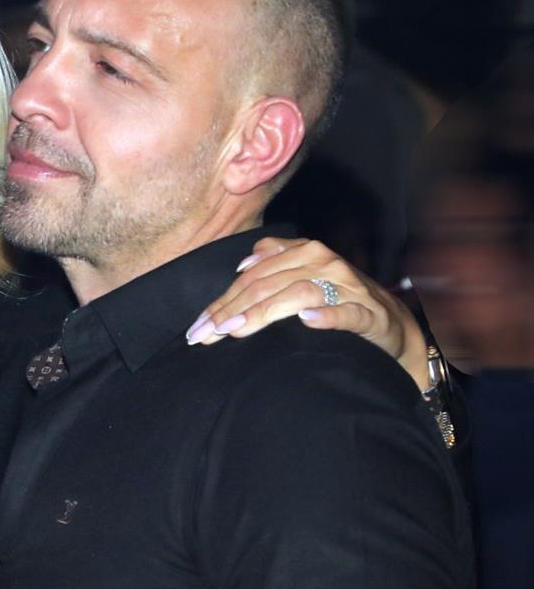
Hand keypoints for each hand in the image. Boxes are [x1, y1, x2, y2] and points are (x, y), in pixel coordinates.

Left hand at [185, 236, 430, 389]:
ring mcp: (347, 288)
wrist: (390, 321)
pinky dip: (327, 317)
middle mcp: (324, 264)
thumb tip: (243, 262)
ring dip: (264, 313)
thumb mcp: (304, 277)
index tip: (198, 327)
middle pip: (267, 286)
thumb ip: (275, 266)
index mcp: (304, 253)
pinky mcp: (369, 314)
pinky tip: (306, 322)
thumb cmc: (337, 300)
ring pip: (298, 295)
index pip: (252, 277)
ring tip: (236, 331)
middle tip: (205, 336)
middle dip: (231, 312)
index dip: (222, 301)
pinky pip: (346, 313)